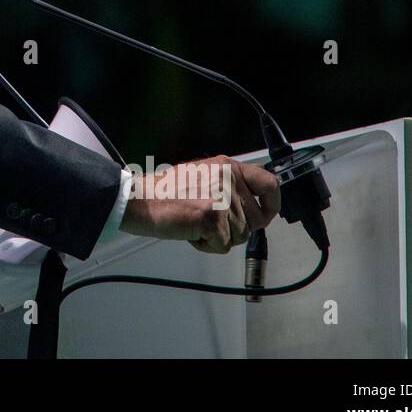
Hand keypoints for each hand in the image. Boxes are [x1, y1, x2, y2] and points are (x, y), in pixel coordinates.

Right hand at [118, 156, 279, 252]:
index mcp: (227, 166)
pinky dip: (206, 245)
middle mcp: (228, 178)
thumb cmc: (165, 192)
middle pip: (254, 220)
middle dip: (234, 229)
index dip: (272, 205)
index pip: (269, 184)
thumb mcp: (203, 175)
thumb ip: (229, 186)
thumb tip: (254, 207)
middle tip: (208, 220)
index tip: (266, 215)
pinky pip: (223, 246)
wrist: (140, 200)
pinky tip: (191, 231)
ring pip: (239, 236)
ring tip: (195, 222)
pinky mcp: (213, 217)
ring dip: (218, 237)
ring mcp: (222, 197)